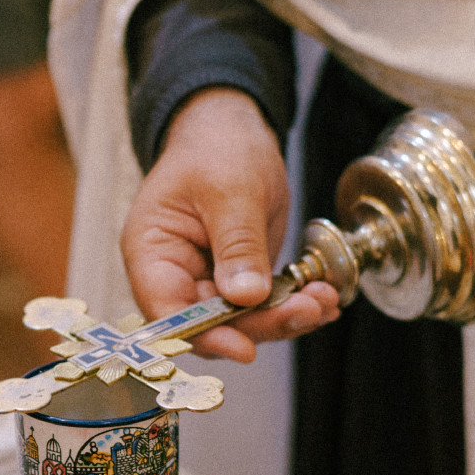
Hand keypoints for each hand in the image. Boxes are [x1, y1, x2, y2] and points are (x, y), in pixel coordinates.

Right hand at [119, 88, 339, 362]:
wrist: (231, 129)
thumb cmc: (216, 148)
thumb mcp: (231, 190)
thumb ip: (237, 244)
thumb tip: (245, 297)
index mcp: (151, 252)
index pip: (168, 312)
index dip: (204, 335)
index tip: (245, 346)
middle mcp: (174, 275)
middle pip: (210, 325)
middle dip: (261, 325)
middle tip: (307, 309)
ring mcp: (206, 280)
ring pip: (242, 322)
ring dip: (284, 317)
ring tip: (324, 301)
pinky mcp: (237, 279)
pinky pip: (262, 305)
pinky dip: (292, 304)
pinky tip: (322, 297)